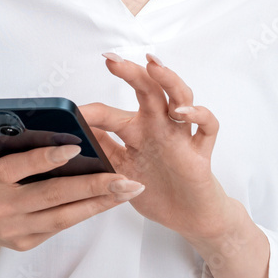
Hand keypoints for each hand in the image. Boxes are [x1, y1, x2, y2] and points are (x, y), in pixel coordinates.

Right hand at [0, 121, 145, 252]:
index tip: (76, 148)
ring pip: (64, 216)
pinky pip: (63, 225)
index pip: (18, 168)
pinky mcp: (27, 243)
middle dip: (91, 186)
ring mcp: (14, 230)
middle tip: (123, 177)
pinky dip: (88, 211)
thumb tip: (6, 111)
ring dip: (100, 202)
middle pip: (51, 196)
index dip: (46, 158)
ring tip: (129, 188)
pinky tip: (111, 199)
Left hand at [79, 53, 230, 241]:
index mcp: (136, 131)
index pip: (110, 113)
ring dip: (167, 80)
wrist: (187, 216)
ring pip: (179, 98)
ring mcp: (180, 136)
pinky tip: (183, 113)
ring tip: (153, 67)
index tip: (70, 111)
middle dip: (131, 73)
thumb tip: (72, 134)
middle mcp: (158, 127)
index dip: (90, 112)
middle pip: (147, 91)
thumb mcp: (120, 170)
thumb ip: (102, 150)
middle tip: (112, 61)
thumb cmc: (156, 188)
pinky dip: (199, 115)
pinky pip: (207, 128)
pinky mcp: (200, 152)